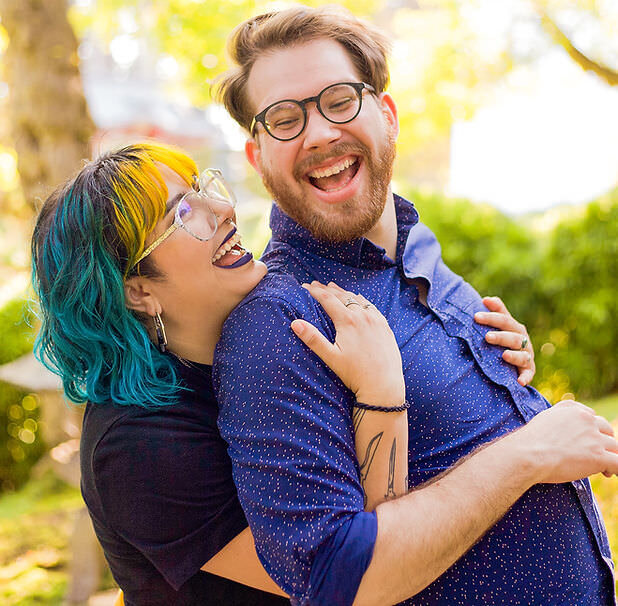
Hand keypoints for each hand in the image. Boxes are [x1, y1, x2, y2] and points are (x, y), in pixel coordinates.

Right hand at [291, 281, 405, 407]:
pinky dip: (361, 300)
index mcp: (348, 321)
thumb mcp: (331, 357)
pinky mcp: (385, 327)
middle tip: (316, 285)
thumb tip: (295, 323)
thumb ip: (313, 339)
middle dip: (327, 289)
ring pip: (358, 299)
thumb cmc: (355, 374)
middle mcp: (363, 316)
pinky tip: (359, 300)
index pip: (328, 299)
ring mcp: (376, 320)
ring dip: (344, 293)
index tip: (305, 286)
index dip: (315, 292)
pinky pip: (372, 306)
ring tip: (334, 288)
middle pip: (342, 296)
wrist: (384, 385)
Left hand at [474, 296, 534, 385]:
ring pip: (522, 355)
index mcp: (514, 327)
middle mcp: (522, 340)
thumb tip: (486, 299)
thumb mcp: (499, 325)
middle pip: (513, 336)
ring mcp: (526, 355)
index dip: (491, 317)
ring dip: (514, 356)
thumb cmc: (502, 338)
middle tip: (486, 337)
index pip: (503, 319)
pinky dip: (525, 377)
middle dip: (500, 336)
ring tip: (504, 355)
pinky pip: (528, 374)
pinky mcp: (528, 370)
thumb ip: (495, 311)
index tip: (475, 316)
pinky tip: (519, 381)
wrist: (512, 361)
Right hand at [509, 400, 617, 483]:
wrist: (529, 454)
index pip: (593, 418)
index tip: (588, 441)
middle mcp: (587, 421)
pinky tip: (610, 473)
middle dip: (605, 443)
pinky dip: (617, 469)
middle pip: (607, 431)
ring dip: (611, 457)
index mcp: (574, 411)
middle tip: (597, 454)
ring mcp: (595, 439)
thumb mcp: (545, 417)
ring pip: (616, 447)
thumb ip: (560, 415)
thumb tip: (565, 422)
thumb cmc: (532, 440)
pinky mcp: (599, 457)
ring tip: (605, 469)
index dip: (592, 431)